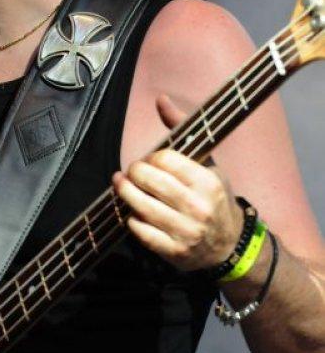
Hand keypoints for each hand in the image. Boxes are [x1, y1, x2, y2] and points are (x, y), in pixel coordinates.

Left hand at [112, 94, 243, 271]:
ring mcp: (186, 232)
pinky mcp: (174, 252)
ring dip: (125, 193)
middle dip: (134, 173)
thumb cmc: (213, 197)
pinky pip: (141, 232)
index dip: (151, 158)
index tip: (150, 160)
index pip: (165, 160)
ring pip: (141, 207)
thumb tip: (160, 99)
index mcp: (207, 182)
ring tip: (122, 185)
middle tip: (131, 171)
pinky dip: (132, 220)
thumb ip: (181, 130)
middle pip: (149, 181)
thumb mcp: (206, 163)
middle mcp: (198, 207)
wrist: (230, 245)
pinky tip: (134, 212)